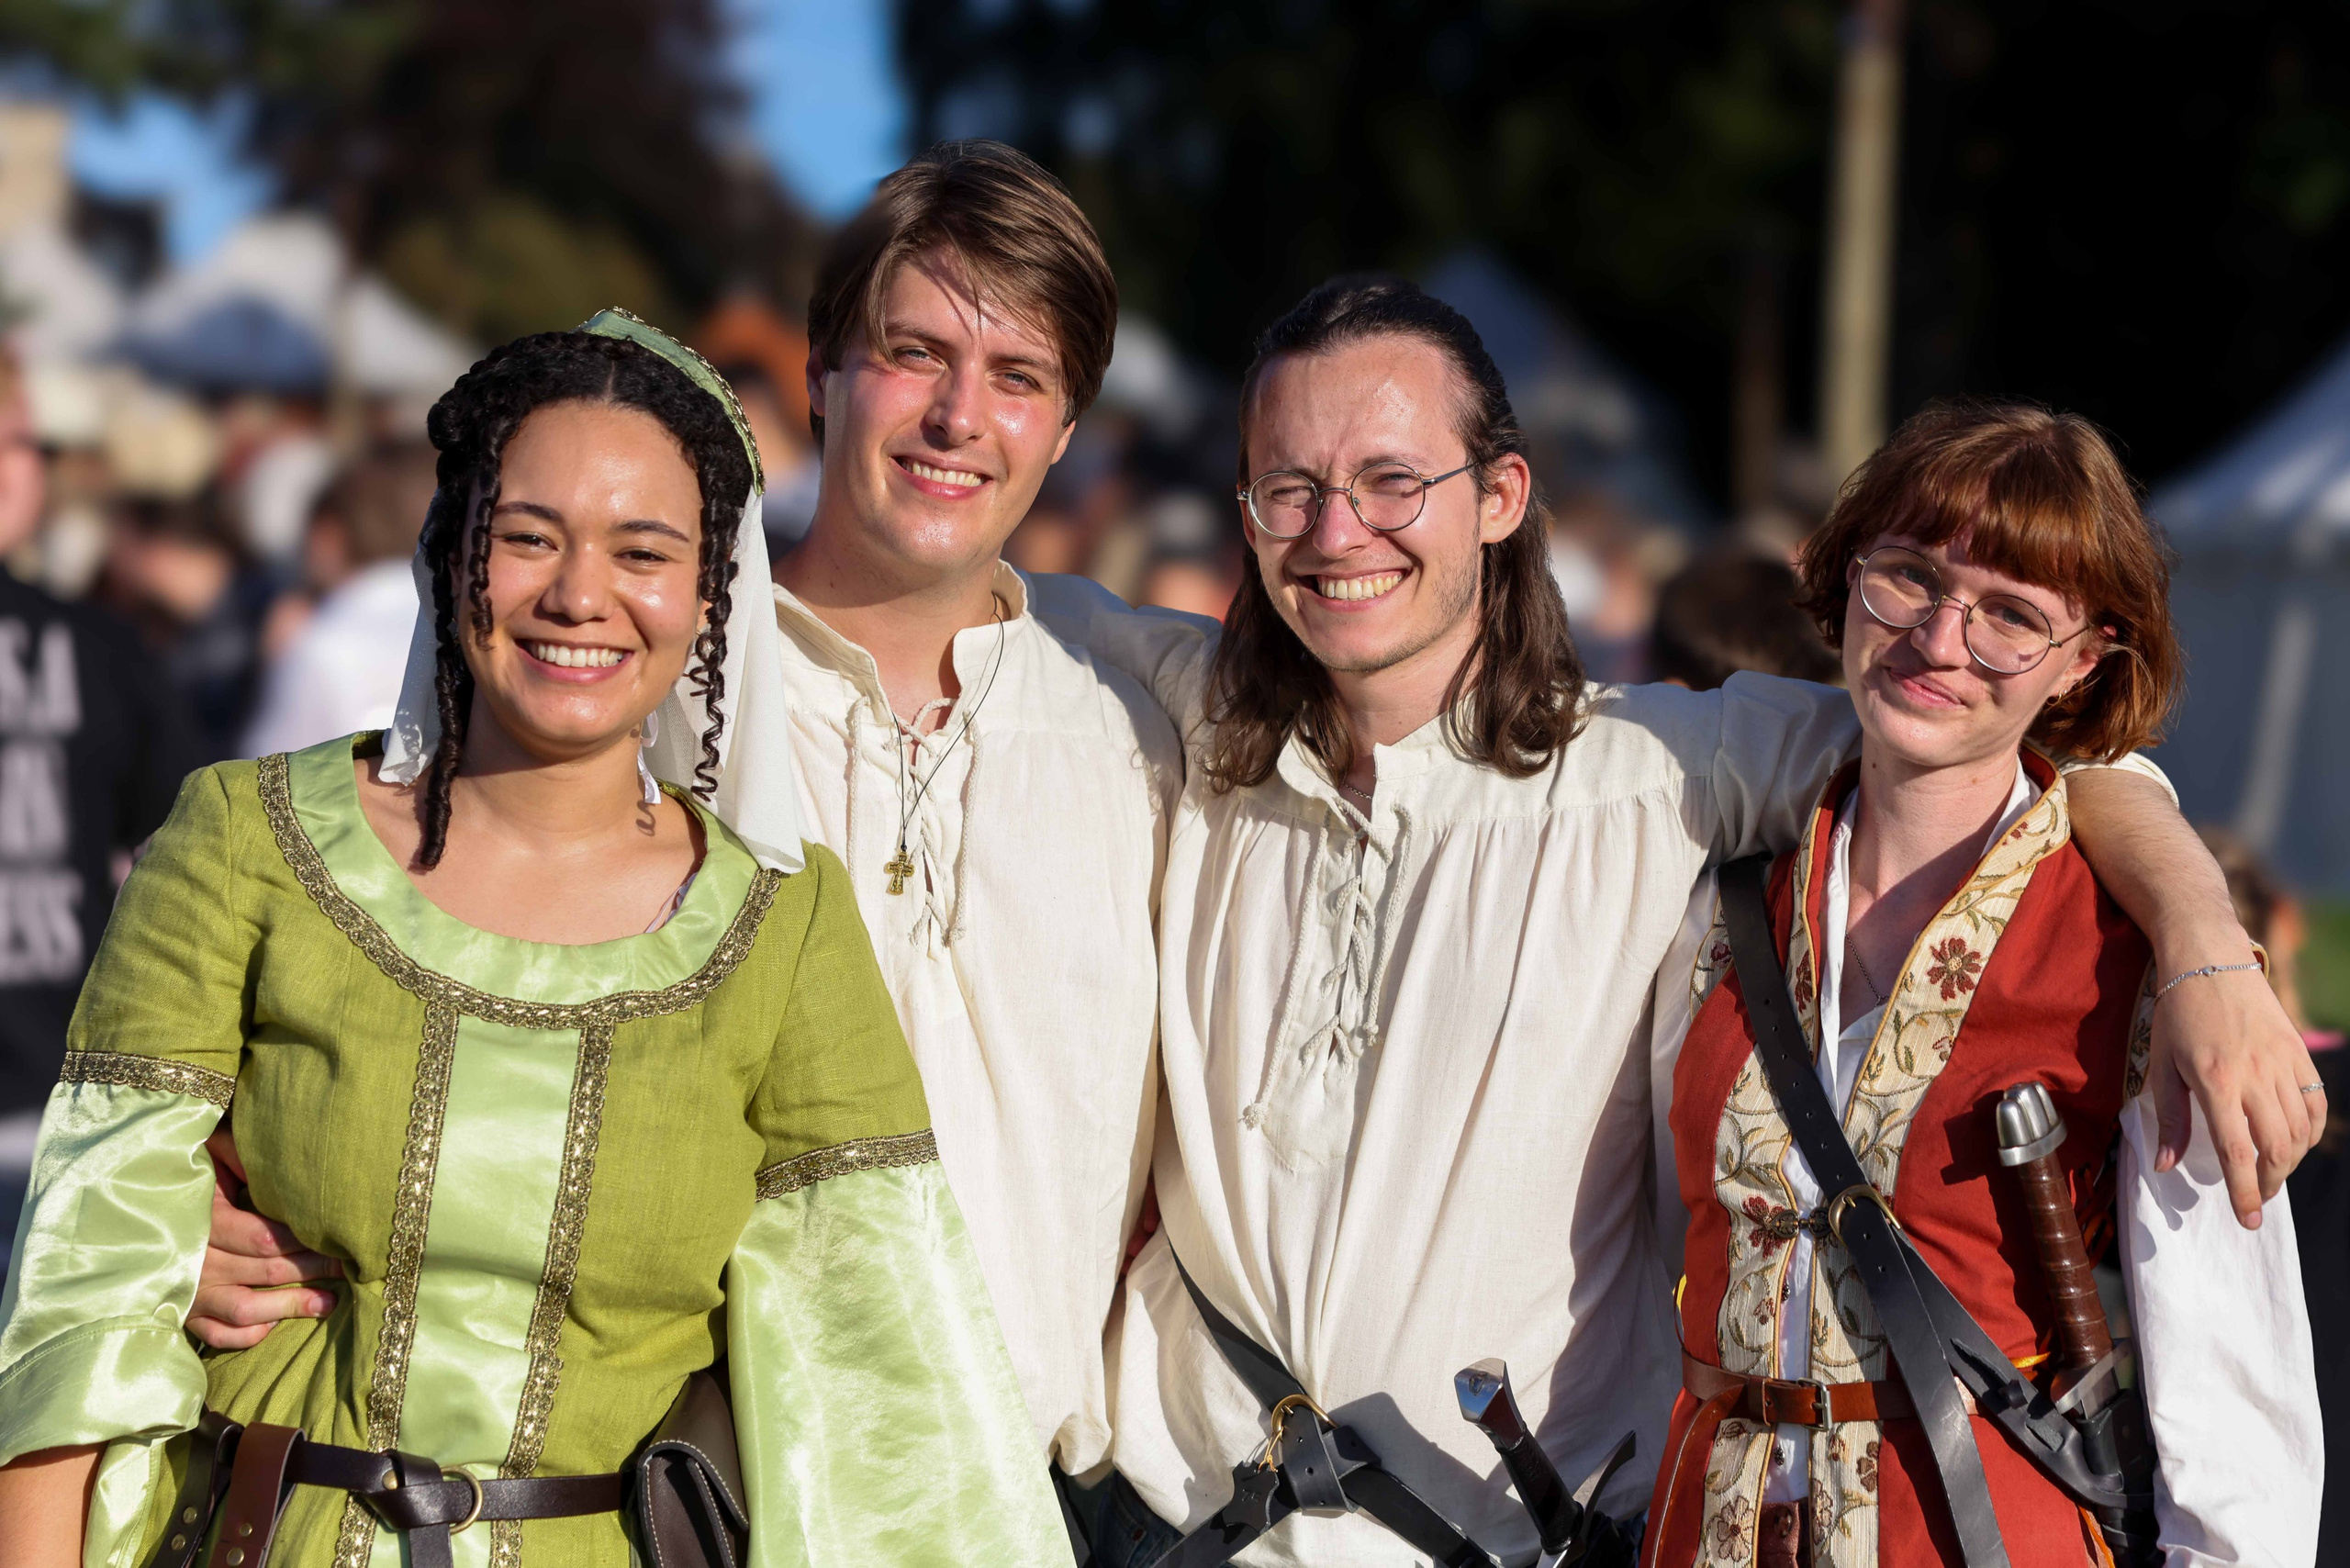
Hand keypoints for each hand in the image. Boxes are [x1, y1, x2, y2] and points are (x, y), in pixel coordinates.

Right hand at [187, 1125, 340, 1350]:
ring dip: (291, 1307)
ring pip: (244, 1310)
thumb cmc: (178, 1172)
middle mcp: (193, 1261)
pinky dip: (247, 1334)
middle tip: (349, 1265)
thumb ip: (241, 1157)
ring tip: (330, 1302)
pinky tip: (274, 1324)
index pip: (263, 1238)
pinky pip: (217, 1335)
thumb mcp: (207, 1153)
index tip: (339, 1236)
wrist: (119, 1207)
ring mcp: (186, 1292)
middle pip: (263, 1272)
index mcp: (201, 1220)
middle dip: (312, 1269)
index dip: (304, 1240)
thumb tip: (286, 1167)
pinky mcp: (181, 1313)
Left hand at [2150, 963, 2325, 1227]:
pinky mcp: (2299, 1052)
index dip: (2244, 1192)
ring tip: (2271, 1172)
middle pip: (2277, 1148)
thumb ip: (2171, 1119)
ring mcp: (2282, 1063)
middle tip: (2257, 1196)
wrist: (2209, 960)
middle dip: (2270, 1182)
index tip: (2247, 1220)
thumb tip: (2167, 1167)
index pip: (2237, 1152)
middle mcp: (2254, 1076)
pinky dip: (2311, 1130)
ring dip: (2290, 1161)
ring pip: (2301, 1130)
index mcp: (2215, 1082)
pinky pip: (2316, 1102)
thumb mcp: (2161, 1065)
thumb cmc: (2178, 1014)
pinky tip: (2295, 1141)